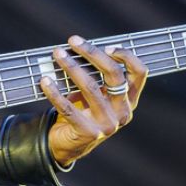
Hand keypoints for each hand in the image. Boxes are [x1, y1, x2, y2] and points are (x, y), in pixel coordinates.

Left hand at [38, 36, 147, 167]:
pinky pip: (68, 108)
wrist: (69, 144)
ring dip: (71, 67)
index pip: (139, 72)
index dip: (126, 56)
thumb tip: (77, 47)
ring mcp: (108, 124)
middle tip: (73, 41)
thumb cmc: (83, 110)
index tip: (106, 46)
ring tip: (58, 54)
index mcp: (130, 99)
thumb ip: (95, 74)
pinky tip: (45, 80)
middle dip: (92, 53)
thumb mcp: (95, 93)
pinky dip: (55, 92)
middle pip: (114, 75)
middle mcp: (123, 111)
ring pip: (90, 88)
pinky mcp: (88, 132)